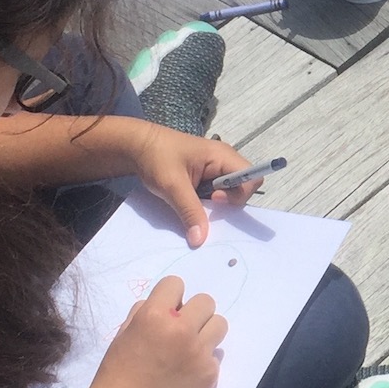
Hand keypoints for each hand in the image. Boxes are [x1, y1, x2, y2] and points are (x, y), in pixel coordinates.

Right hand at [79, 276, 226, 387]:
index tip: (165, 312)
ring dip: (205, 332)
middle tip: (180, 330)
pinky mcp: (209, 375)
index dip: (170, 297)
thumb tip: (169, 304)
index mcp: (155, 315)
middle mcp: (181, 330)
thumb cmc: (116, 373)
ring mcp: (199, 354)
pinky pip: (215, 356)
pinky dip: (203, 361)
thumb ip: (146, 312)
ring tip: (188, 348)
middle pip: (206, 301)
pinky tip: (185, 374)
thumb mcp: (124, 333)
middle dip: (192, 312)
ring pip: (219, 325)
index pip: (176, 284)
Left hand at [125, 124, 253, 248]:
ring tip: (192, 203)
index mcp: (223, 156)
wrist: (136, 147)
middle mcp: (224, 162)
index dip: (238, 195)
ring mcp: (215, 170)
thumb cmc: (156, 157)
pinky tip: (189, 202)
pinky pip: (215, 195)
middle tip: (202, 205)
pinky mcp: (206, 178)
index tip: (214, 199)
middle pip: (242, 189)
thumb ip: (189, 211)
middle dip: (226, 204)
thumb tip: (200, 240)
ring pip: (228, 195)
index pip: (251, 179)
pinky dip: (205, 204)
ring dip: (213, 205)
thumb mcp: (172, 185)